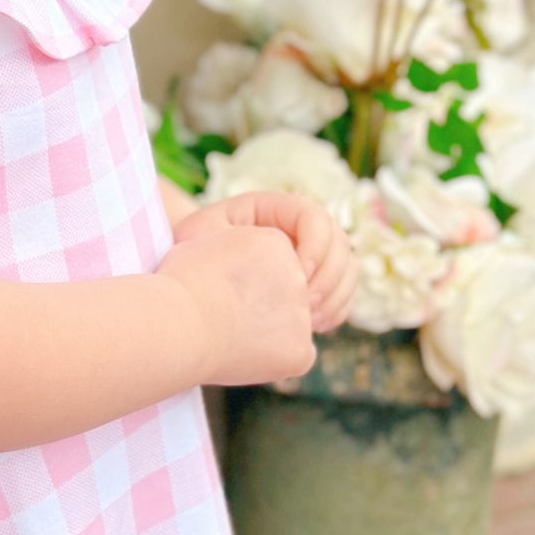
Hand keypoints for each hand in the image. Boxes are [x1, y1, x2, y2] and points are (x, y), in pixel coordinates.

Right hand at [155, 210, 316, 387]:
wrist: (178, 322)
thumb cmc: (180, 283)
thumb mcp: (207, 243)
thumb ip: (235, 253)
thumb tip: (239, 270)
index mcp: (274, 242)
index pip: (269, 267)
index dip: (241, 285)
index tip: (217, 291)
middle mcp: (296, 275)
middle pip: (282, 295)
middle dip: (259, 307)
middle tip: (222, 315)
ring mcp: (302, 314)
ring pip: (289, 326)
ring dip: (266, 332)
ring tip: (228, 334)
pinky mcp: (301, 351)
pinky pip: (294, 356)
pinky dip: (273, 359)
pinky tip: (243, 353)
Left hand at [173, 191, 356, 334]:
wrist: (189, 288)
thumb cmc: (187, 259)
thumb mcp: (199, 235)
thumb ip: (234, 234)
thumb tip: (276, 252)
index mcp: (272, 208)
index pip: (313, 215)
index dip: (315, 243)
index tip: (298, 274)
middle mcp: (297, 228)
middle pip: (339, 242)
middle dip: (329, 274)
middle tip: (307, 304)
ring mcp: (310, 256)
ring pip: (347, 269)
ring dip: (336, 294)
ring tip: (311, 319)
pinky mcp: (313, 285)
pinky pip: (342, 294)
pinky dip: (337, 309)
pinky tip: (315, 326)